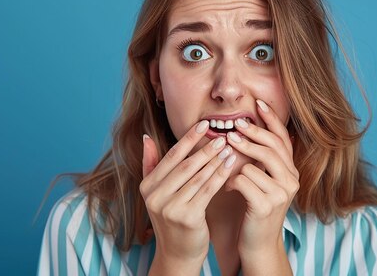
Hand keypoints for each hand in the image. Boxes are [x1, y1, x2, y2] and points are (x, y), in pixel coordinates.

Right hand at [140, 120, 236, 272]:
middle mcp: (155, 196)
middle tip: (223, 135)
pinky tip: (229, 166)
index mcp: (147, 186)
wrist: (178, 253)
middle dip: (205, 149)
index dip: (188, 139)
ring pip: (198, 177)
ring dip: (215, 161)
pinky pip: (207, 191)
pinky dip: (219, 176)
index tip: (204, 124)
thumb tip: (146, 136)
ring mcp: (170, 208)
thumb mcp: (157, 193)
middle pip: (185, 165)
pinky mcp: (187, 217)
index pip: (170, 156)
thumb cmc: (172, 218)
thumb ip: (151, 164)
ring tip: (230, 148)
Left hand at [225, 99, 298, 259]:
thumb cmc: (255, 207)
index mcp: (291, 171)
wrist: (258, 242)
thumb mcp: (262, 180)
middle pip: (272, 147)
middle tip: (234, 125)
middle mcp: (291, 180)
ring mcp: (281, 194)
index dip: (272, 119)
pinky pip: (244, 181)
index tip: (258, 102)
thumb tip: (247, 129)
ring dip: (238, 157)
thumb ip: (260, 158)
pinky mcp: (266, 206)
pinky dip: (231, 181)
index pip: (283, 139)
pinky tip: (225, 187)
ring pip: (257, 164)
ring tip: (226, 150)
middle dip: (252, 133)